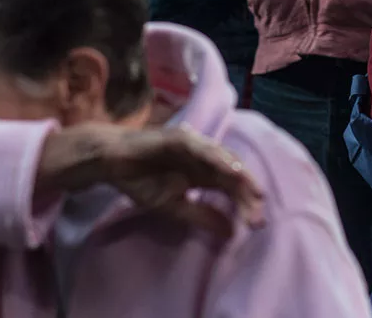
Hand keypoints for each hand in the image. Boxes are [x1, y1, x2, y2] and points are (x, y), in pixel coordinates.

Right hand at [37, 124, 264, 237]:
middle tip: (259, 216)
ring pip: (225, 159)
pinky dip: (217, 157)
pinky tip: (230, 169)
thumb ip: (202, 216)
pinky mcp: (181, 138)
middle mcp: (207, 158)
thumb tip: (231, 234)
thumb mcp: (174, 206)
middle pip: (235, 175)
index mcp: (207, 174)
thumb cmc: (142, 180)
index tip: (257, 225)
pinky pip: (203, 148)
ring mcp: (196, 145)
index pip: (233, 189)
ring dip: (240, 175)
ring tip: (255, 192)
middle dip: (248, 195)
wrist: (112, 162)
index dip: (246, 205)